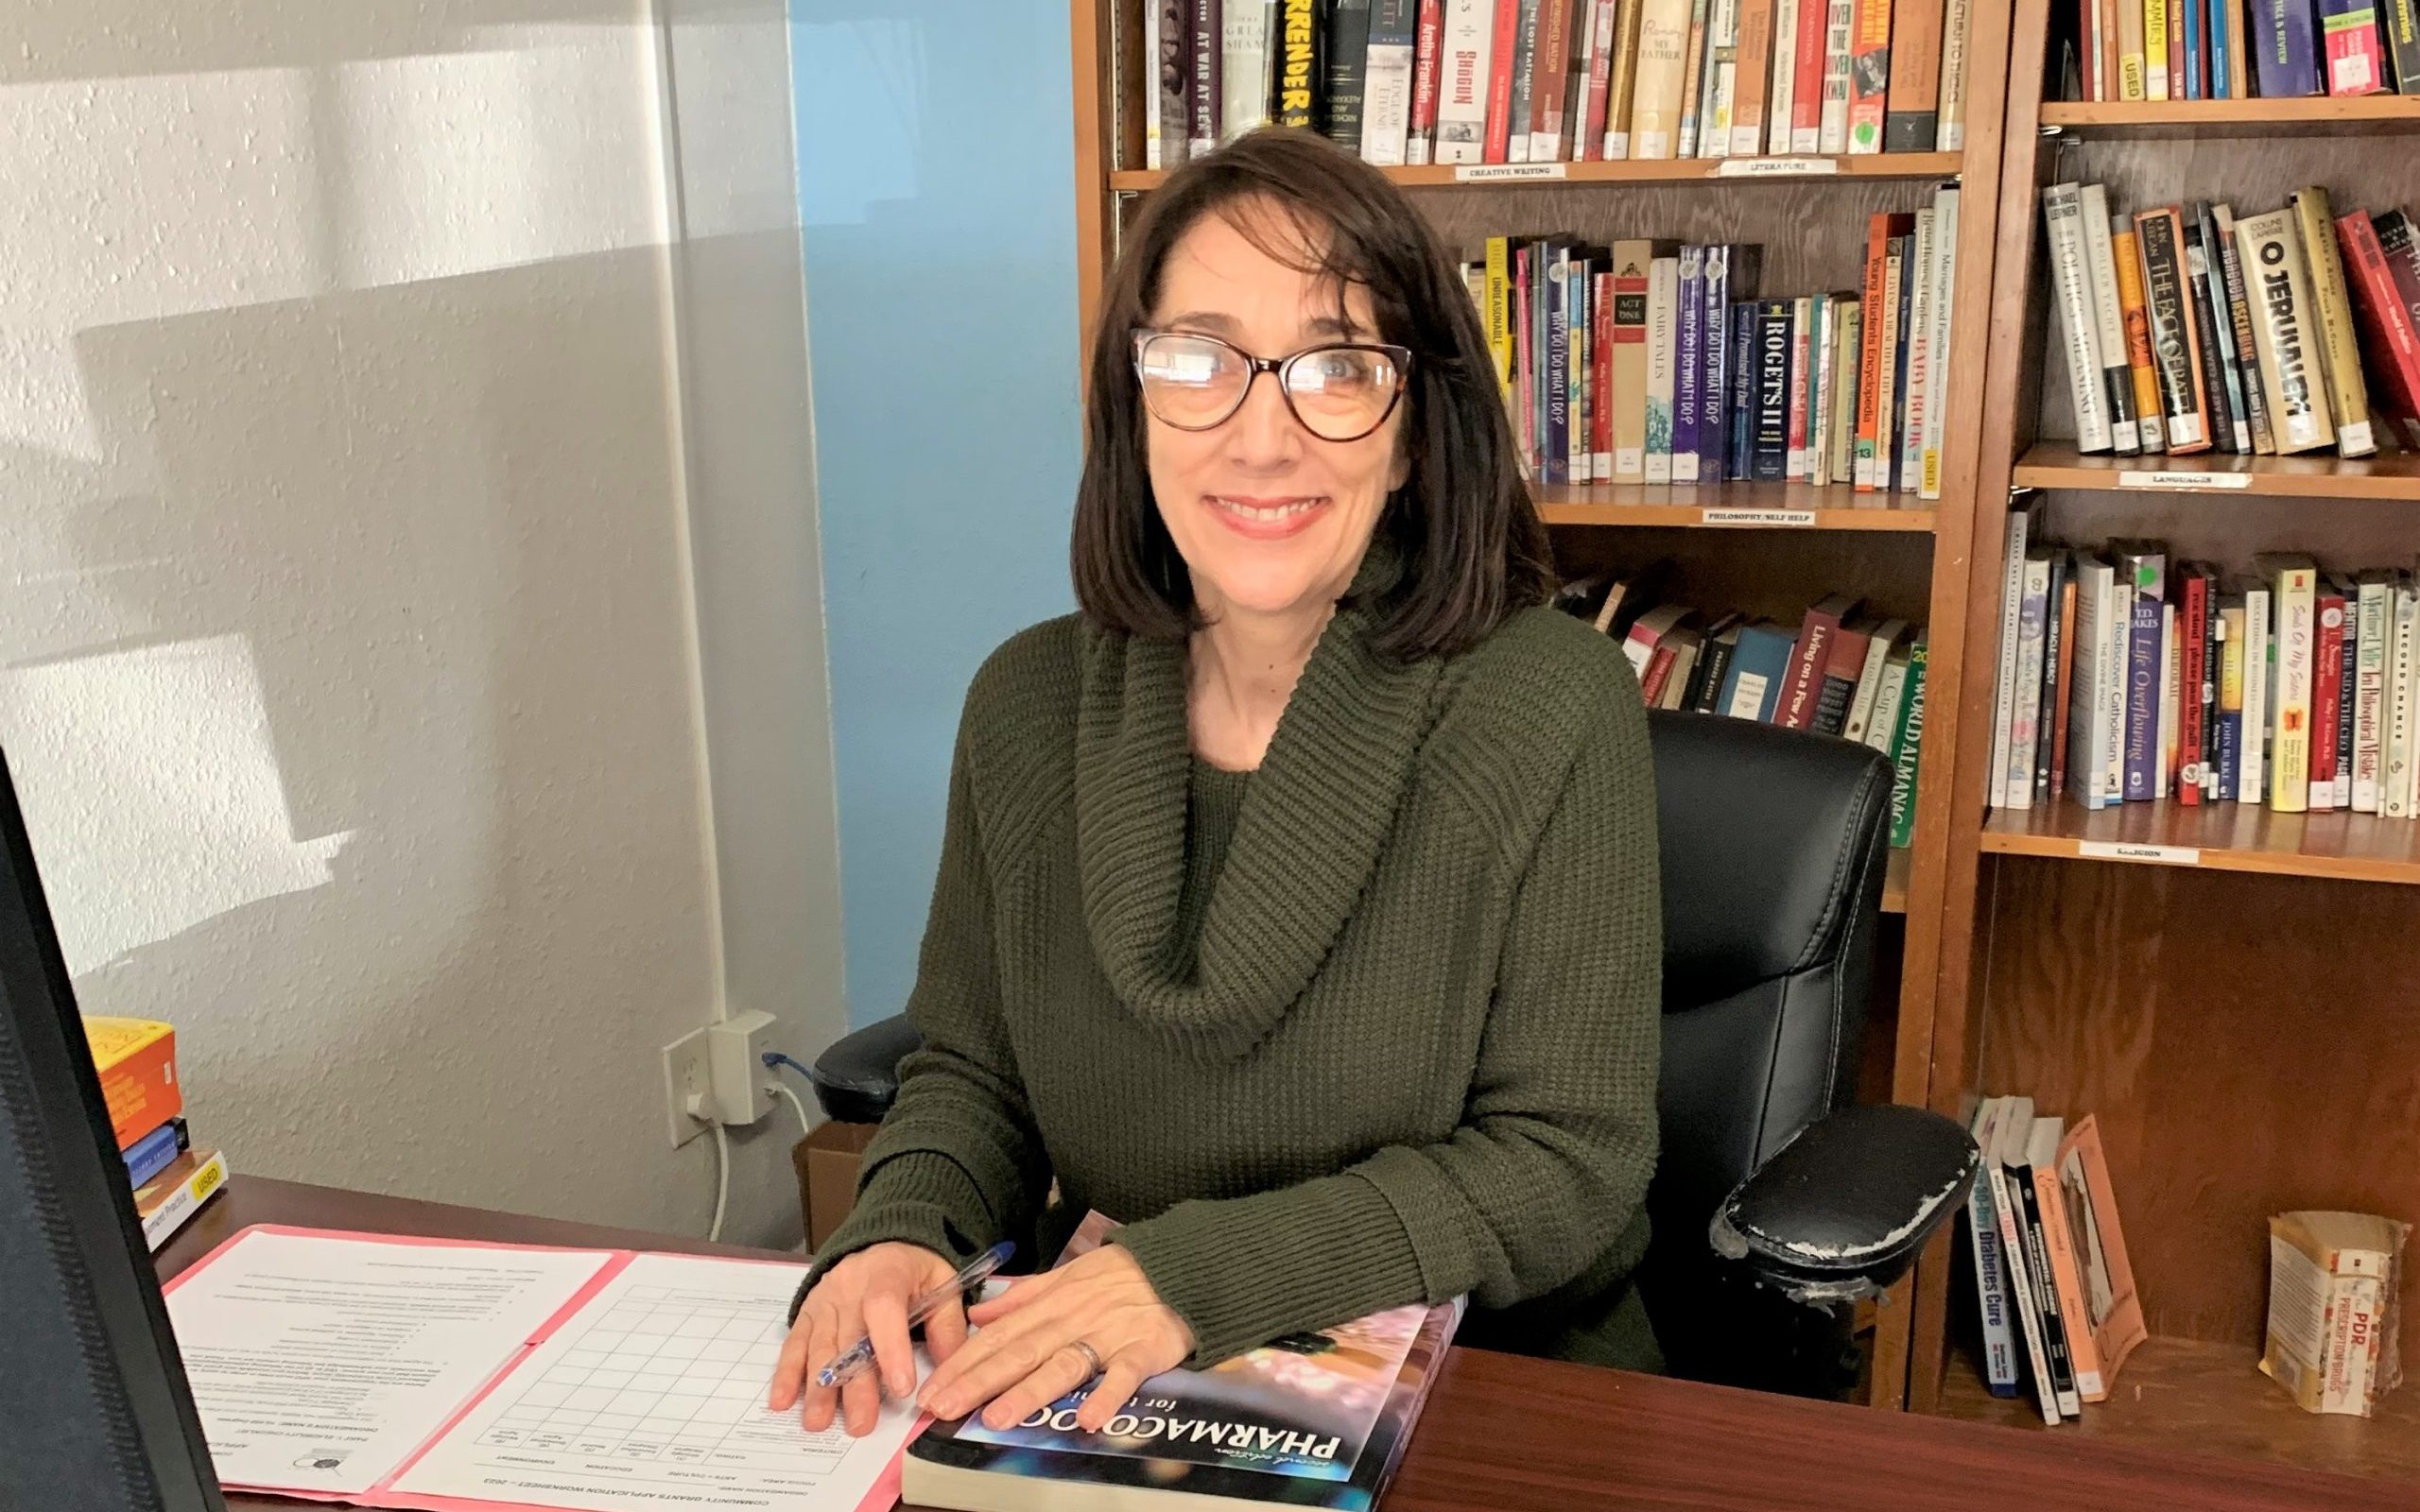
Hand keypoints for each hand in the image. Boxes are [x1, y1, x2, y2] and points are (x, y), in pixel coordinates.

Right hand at [769, 1242, 965, 1437]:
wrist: (884, 1242)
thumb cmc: (916, 1270)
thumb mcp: (943, 1283)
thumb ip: (947, 1326)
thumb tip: (950, 1371)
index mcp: (887, 1272)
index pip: (885, 1309)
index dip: (891, 1348)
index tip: (901, 1388)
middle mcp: (850, 1285)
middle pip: (849, 1338)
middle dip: (853, 1385)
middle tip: (859, 1424)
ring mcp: (825, 1299)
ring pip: (819, 1346)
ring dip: (817, 1387)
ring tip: (818, 1422)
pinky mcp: (808, 1311)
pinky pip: (795, 1343)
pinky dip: (787, 1373)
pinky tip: (782, 1400)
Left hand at [917, 1243, 1193, 1432]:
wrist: (1181, 1262)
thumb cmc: (1121, 1274)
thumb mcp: (1066, 1276)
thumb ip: (1023, 1297)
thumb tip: (979, 1314)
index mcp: (1051, 1305)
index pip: (998, 1336)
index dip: (963, 1363)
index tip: (933, 1387)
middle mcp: (1072, 1321)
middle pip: (1019, 1353)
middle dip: (978, 1381)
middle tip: (943, 1407)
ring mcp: (1108, 1336)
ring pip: (1063, 1365)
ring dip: (1030, 1391)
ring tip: (997, 1417)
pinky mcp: (1144, 1349)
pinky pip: (1125, 1374)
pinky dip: (1109, 1395)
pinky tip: (1090, 1419)